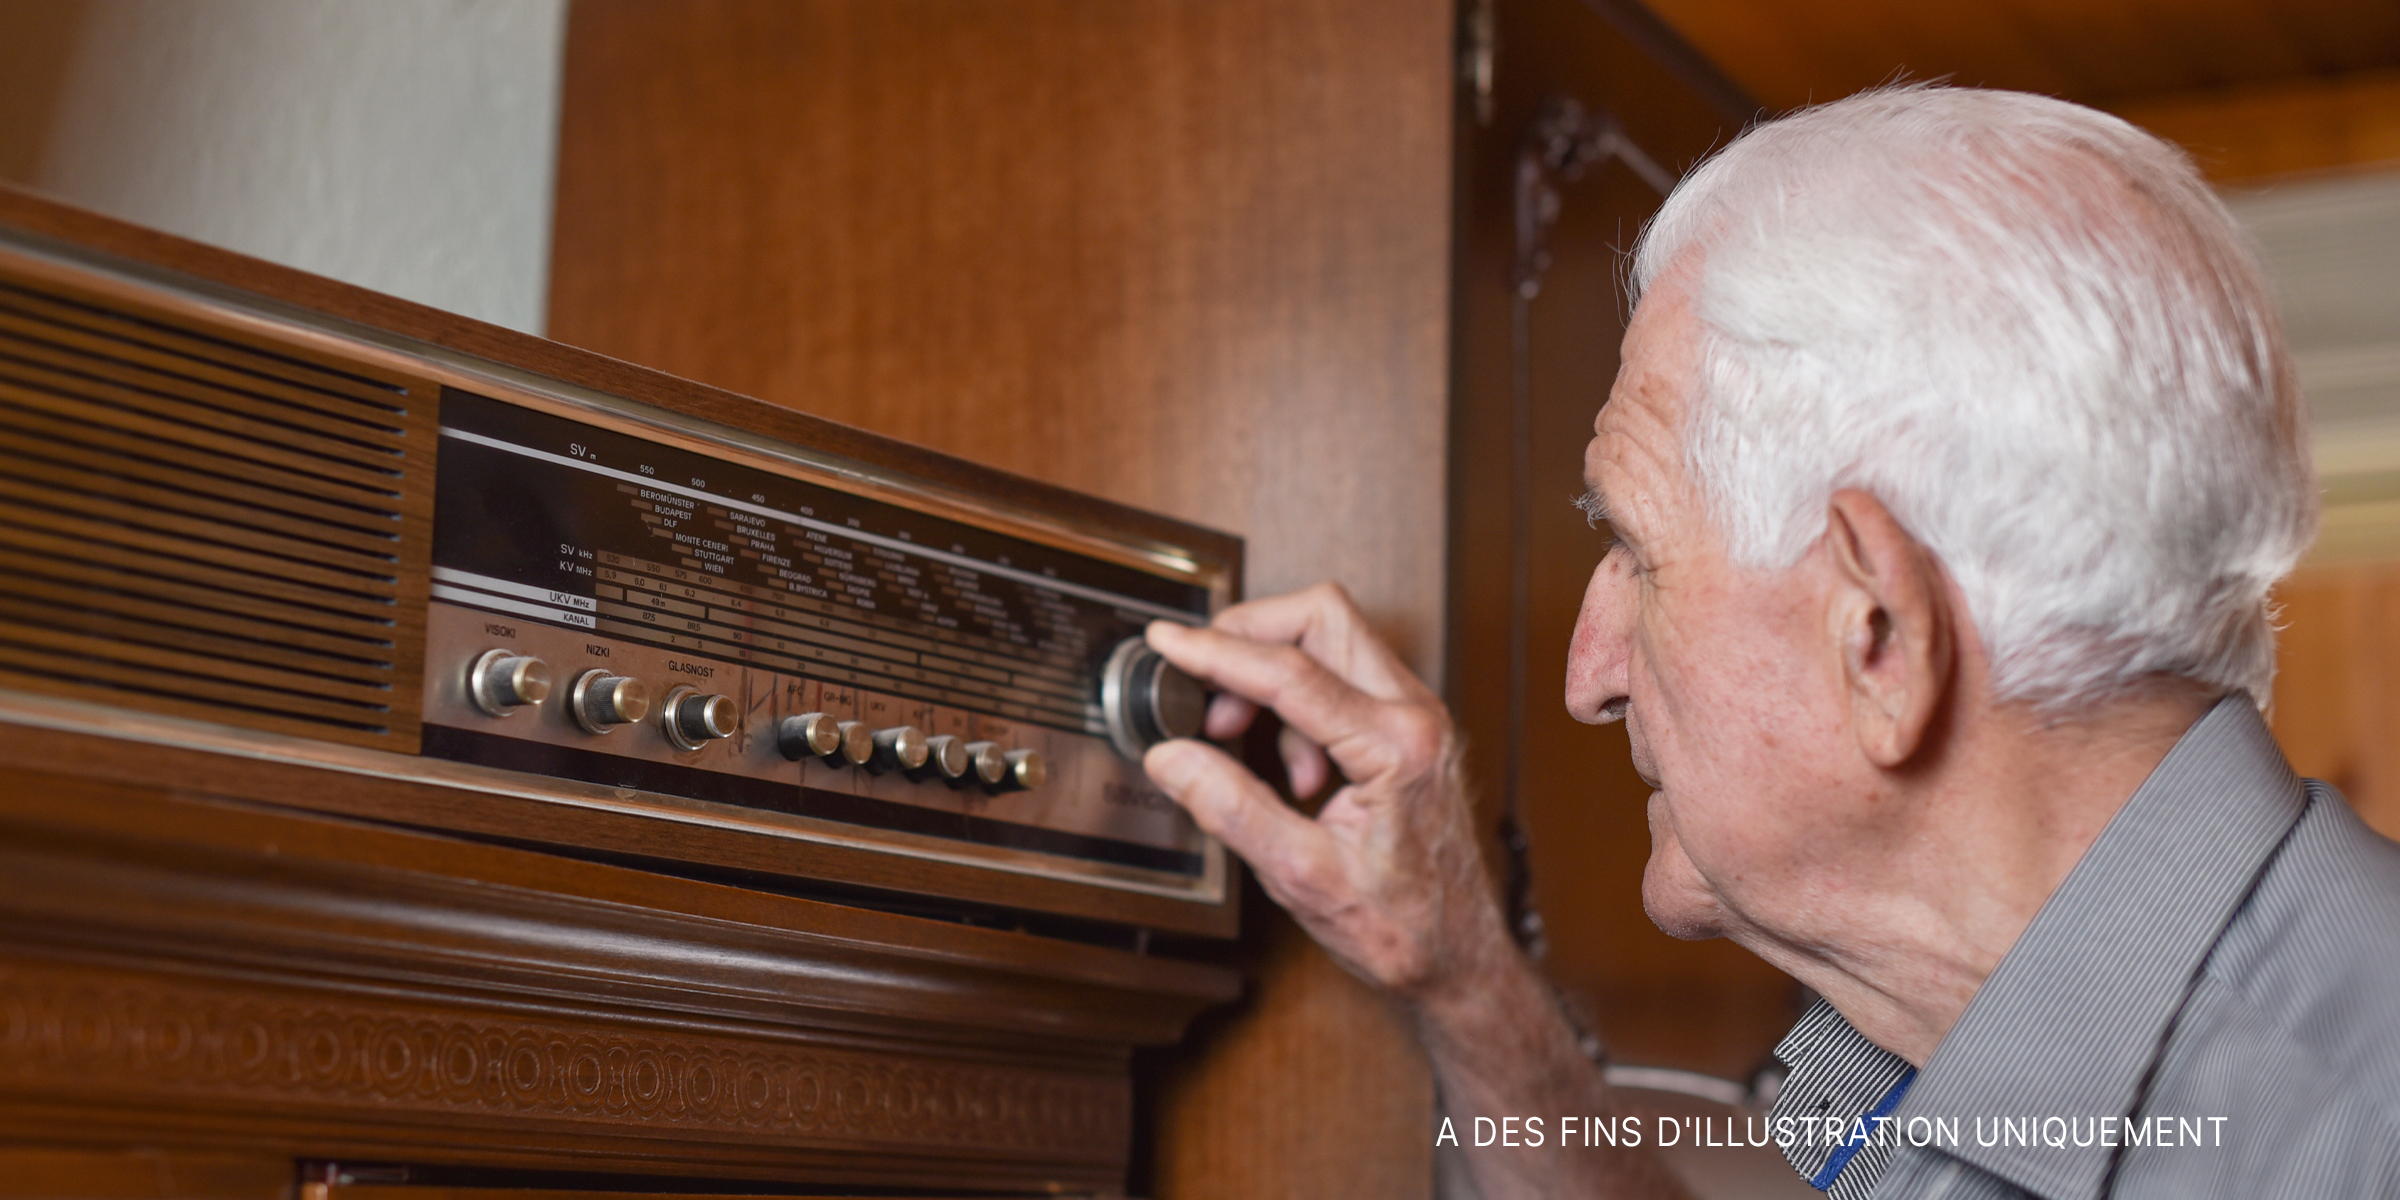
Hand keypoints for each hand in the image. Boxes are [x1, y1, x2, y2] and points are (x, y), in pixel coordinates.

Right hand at [1141, 583, 1508, 1002]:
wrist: (1458, 954)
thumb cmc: (1403, 925)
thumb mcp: (1302, 877)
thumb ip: (1233, 808)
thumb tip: (1173, 758)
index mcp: (1397, 746)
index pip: (1290, 671)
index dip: (1216, 652)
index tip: (1168, 643)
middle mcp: (1417, 715)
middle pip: (1322, 617)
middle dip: (1250, 635)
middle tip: (1201, 677)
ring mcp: (1418, 714)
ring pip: (1333, 637)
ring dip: (1272, 671)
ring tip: (1241, 737)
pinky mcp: (1409, 725)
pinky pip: (1343, 676)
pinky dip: (1297, 700)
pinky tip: (1289, 767)